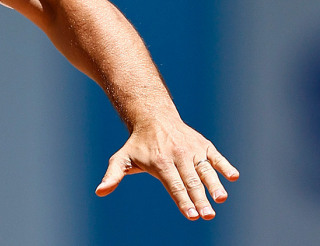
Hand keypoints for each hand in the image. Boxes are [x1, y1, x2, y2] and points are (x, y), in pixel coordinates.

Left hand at [95, 117, 238, 219]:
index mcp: (160, 162)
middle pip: (191, 181)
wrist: (154, 117)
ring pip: (205, 170)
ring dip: (215, 185)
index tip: (191, 216)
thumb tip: (99, 191)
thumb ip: (113, 175)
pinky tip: (234, 177)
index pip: (173, 185)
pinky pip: (216, 156)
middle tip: (208, 215)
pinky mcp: (204, 145)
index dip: (182, 201)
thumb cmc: (138, 144)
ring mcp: (192, 150)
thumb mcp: (122, 158)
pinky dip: (225, 165)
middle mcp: (178, 155)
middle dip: (199, 199)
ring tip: (221, 199)